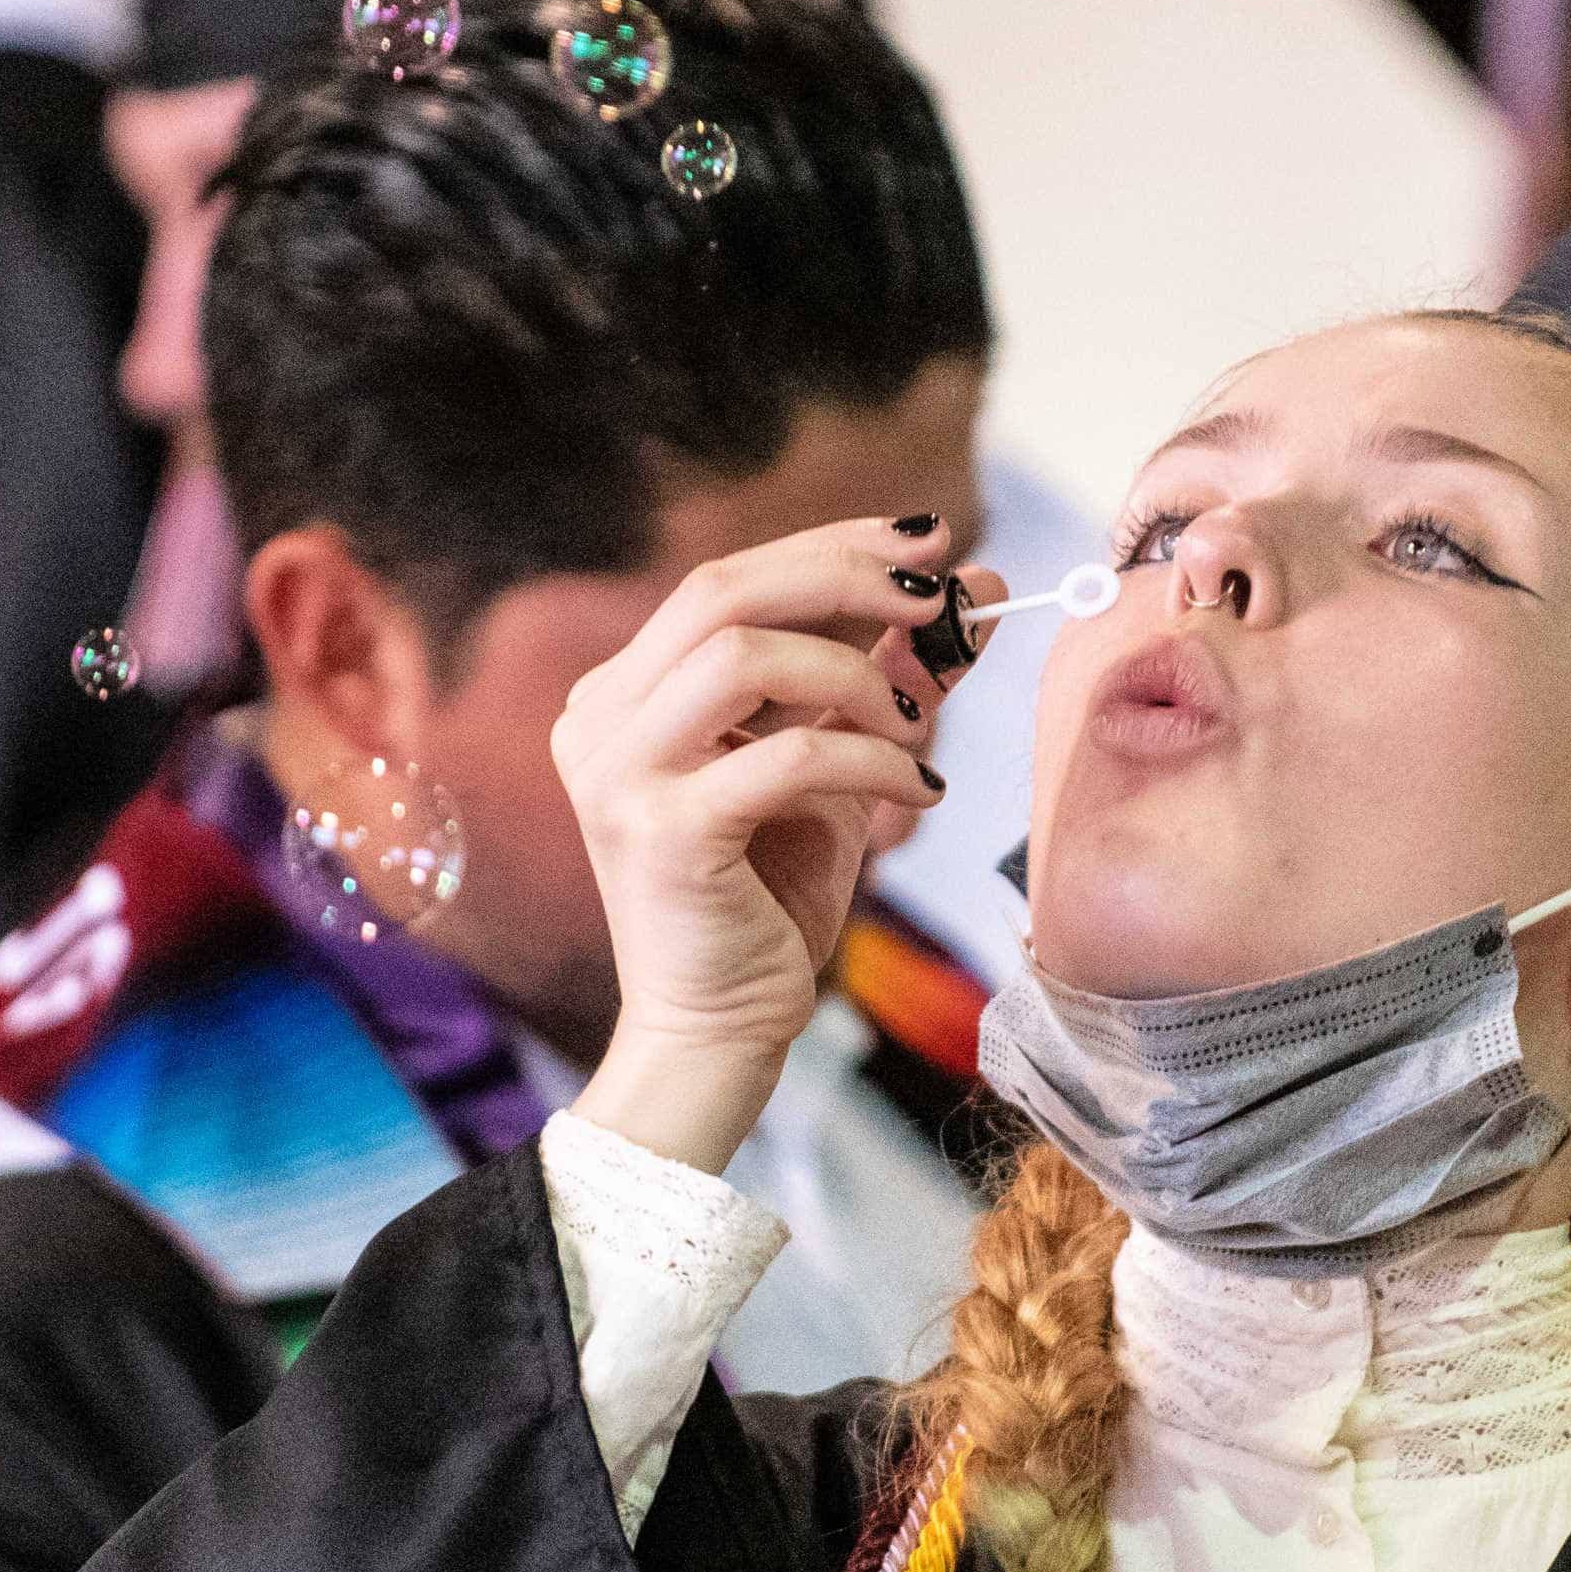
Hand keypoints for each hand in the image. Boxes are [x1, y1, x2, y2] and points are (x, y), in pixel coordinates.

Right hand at [553, 516, 992, 1171]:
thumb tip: (970, 593)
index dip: (831, 548)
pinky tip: (920, 789)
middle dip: (844, 578)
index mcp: (623, 693)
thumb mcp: (834, 768)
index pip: (724, 581)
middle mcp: (600, 719)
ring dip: (856, 674)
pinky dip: (872, 759)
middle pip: (721, 591)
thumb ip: (882, 679)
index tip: (929, 543)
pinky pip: (788, 755)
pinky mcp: (661, 831)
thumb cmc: (767, 898)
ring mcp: (619, 773)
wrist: (714, 1028)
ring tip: (915, 726)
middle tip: (939, 592)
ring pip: (744, 656)